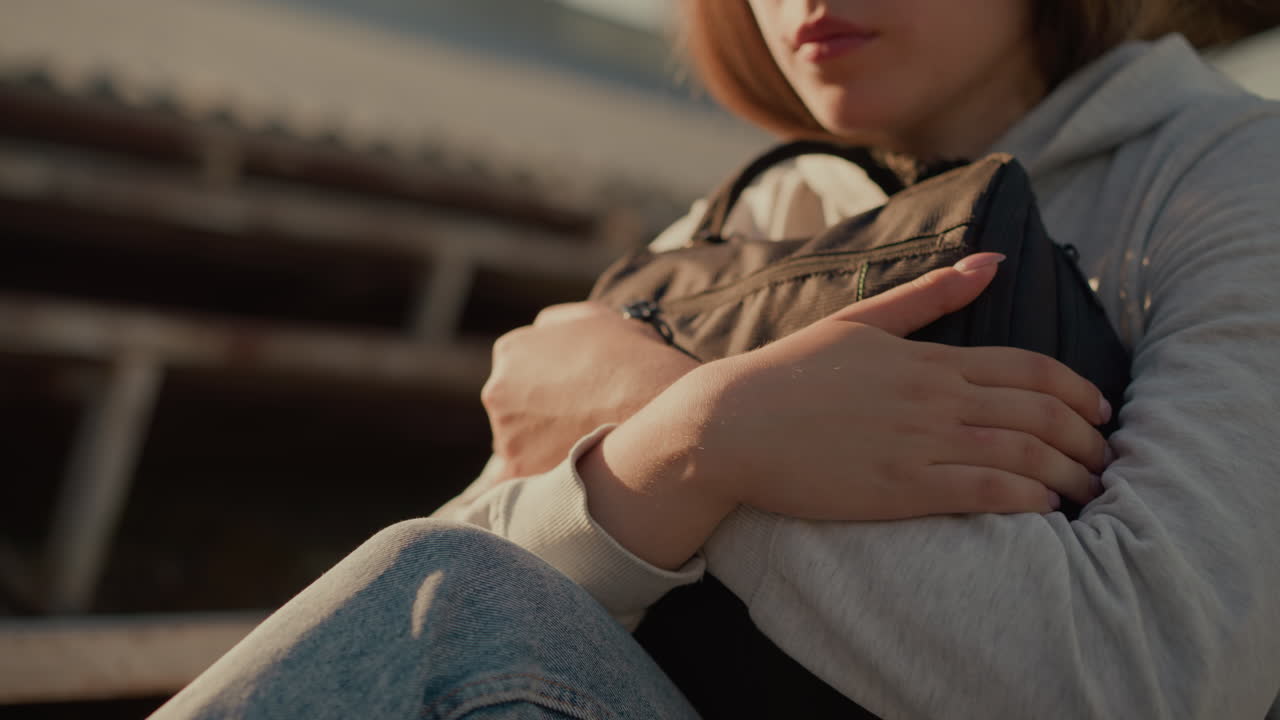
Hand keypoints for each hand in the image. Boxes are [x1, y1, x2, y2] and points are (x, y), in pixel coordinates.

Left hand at [481, 302, 698, 479]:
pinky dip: (536, 479)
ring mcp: (505, 434)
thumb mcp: (596, 317)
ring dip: (538, 448)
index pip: (517, 372)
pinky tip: (568, 476)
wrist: (656, 407)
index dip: (546, 386)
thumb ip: (557, 324)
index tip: (570, 397)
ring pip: (516, 445)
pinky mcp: (518, 472)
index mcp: (512, 351)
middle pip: (511, 409)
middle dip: (538, 417)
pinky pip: (516, 482)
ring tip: (581, 449)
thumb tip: (542, 335)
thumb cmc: (634, 358)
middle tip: (577, 424)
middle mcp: (497, 390)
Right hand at [579, 254, 1111, 568]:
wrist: (730, 424)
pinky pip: (982, 492)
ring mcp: (918, 443)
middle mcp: (934, 398)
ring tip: (1088, 490)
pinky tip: (1044, 509)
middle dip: (1086, 438)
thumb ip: (929, 295)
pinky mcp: (899, 488)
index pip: (1030, 369)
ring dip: (1068, 473)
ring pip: (1022, 454)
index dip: (1078, 391)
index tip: (1101, 411)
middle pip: (1039, 413)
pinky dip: (1024, 498)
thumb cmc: (790, 372)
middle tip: (1106, 458)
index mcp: (927, 359)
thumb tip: (992, 261)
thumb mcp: (860, 321)